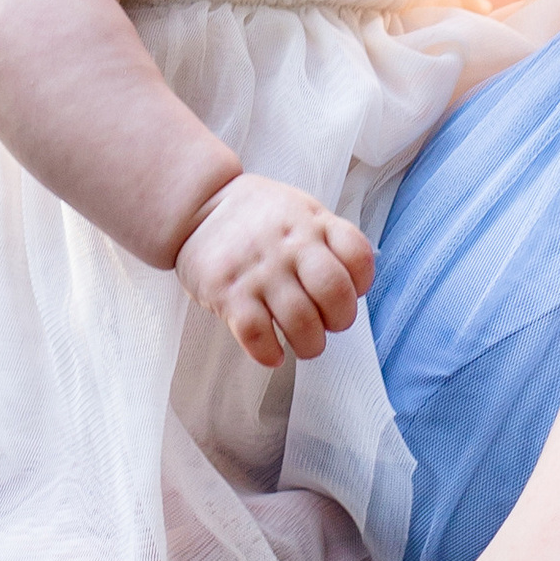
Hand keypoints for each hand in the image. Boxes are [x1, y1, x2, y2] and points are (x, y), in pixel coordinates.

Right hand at [175, 171, 374, 364]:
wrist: (198, 207)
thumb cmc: (257, 216)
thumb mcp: (300, 210)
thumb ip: (327, 239)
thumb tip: (353, 285)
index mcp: (313, 224)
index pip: (357, 256)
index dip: (361, 283)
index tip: (351, 293)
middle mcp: (290, 247)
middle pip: (334, 293)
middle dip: (340, 320)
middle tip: (329, 325)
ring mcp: (259, 271)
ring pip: (301, 322)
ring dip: (310, 345)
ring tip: (304, 345)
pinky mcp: (228, 294)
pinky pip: (257, 335)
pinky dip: (270, 353)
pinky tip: (273, 353)